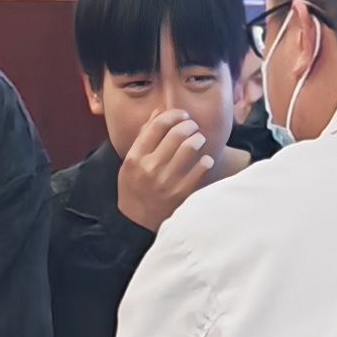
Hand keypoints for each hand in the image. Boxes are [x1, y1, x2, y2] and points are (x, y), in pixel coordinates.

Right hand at [115, 109, 224, 234]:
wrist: (137, 223)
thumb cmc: (134, 189)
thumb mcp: (130, 162)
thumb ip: (144, 137)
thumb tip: (159, 113)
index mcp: (135, 158)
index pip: (157, 125)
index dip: (173, 115)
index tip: (181, 115)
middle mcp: (150, 168)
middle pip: (176, 133)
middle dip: (189, 124)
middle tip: (193, 126)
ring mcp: (167, 181)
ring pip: (190, 147)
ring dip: (198, 139)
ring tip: (199, 140)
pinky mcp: (182, 193)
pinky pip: (202, 168)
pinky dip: (206, 160)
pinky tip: (204, 160)